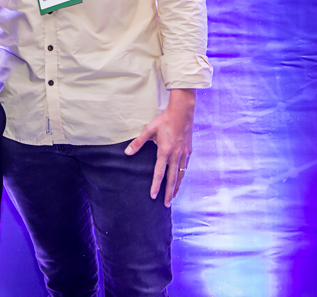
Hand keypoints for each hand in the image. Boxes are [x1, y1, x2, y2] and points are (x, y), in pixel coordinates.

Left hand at [125, 89, 195, 207]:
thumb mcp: (149, 130)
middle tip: (167, 204)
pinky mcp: (189, 151)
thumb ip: (138, 142)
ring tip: (174, 196)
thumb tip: (127, 152)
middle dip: (169, 193)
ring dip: (177, 187)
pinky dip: (182, 176)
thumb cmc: (164, 120)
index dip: (156, 185)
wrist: (182, 112)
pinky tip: (180, 180)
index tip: (153, 196)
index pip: (159, 173)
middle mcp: (176, 155)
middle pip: (172, 179)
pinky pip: (185, 167)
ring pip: (181, 175)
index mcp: (165, 151)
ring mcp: (184, 154)